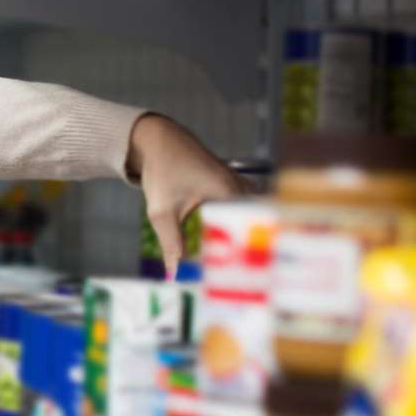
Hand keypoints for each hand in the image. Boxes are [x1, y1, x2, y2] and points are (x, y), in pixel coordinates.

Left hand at [126, 114, 248, 276]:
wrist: (156, 141)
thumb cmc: (161, 172)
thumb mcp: (162, 211)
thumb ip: (171, 244)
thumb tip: (174, 275)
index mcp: (230, 191)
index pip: (254, 225)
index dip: (256, 249)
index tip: (256, 272)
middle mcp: (240, 187)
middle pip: (260, 220)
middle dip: (258, 245)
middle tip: (255, 273)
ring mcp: (238, 184)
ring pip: (255, 214)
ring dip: (251, 233)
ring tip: (249, 262)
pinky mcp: (231, 185)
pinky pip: (246, 207)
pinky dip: (243, 223)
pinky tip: (236, 242)